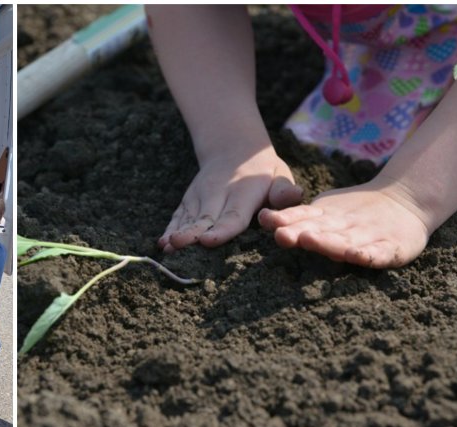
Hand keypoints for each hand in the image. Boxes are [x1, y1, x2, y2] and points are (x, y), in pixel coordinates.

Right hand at [159, 147, 301, 251]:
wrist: (233, 149)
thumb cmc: (263, 173)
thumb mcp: (279, 176)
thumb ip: (283, 190)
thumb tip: (294, 195)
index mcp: (242, 193)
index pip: (232, 215)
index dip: (221, 230)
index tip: (208, 240)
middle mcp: (217, 194)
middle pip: (205, 218)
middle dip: (192, 233)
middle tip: (179, 245)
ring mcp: (199, 197)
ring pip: (188, 218)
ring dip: (177, 233)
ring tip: (167, 247)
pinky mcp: (188, 201)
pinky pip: (178, 216)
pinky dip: (170, 228)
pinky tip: (162, 243)